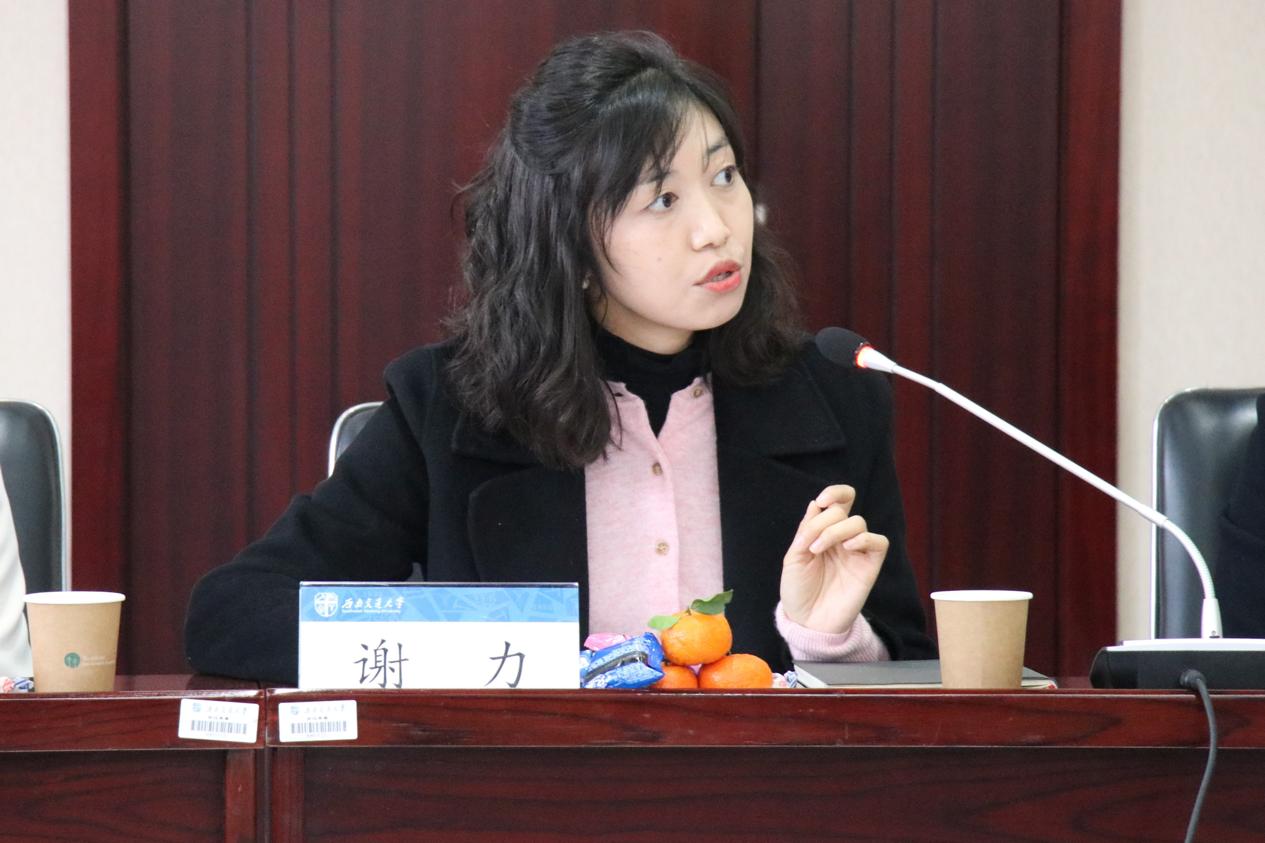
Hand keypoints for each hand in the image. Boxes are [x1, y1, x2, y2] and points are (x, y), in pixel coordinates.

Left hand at [780, 484, 888, 634]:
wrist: (807, 620)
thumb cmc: (798, 589)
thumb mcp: (794, 556)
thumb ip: (807, 530)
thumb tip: (816, 504)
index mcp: (824, 531)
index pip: (840, 501)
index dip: (835, 493)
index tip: (821, 501)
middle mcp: (842, 538)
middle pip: (844, 511)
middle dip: (824, 522)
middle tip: (810, 545)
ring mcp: (857, 552)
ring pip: (858, 523)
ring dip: (836, 531)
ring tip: (818, 549)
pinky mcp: (870, 566)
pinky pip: (879, 542)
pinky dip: (865, 539)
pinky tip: (848, 548)